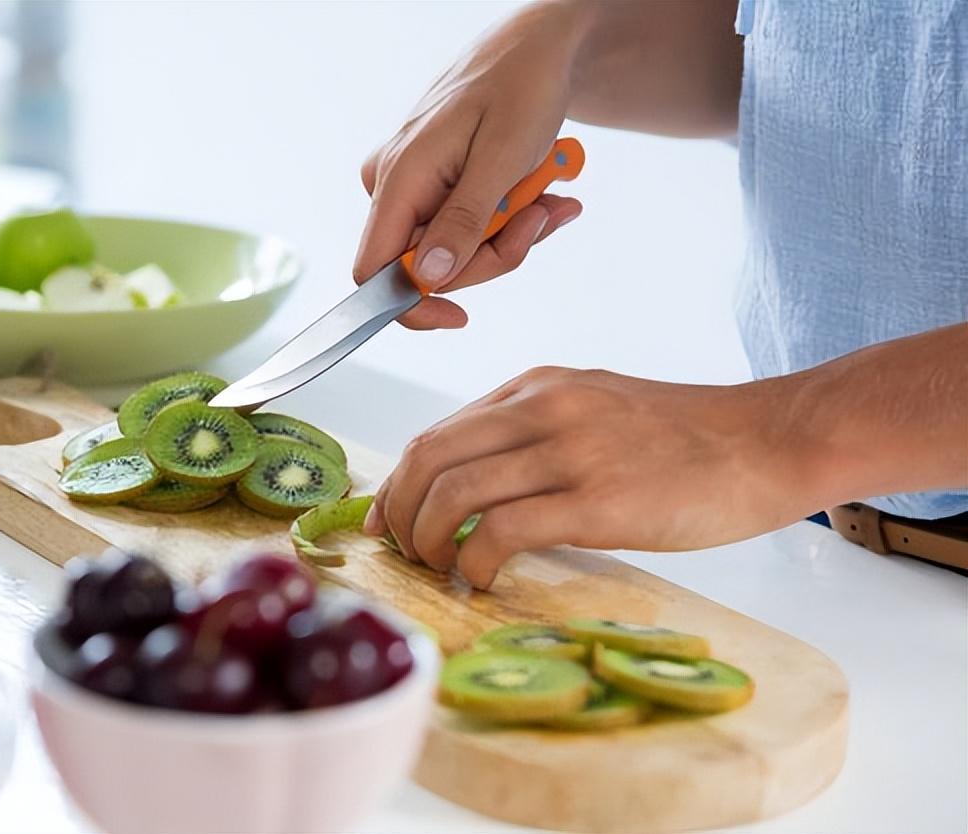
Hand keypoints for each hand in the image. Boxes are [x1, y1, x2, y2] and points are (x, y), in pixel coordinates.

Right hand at [353, 2, 593, 329]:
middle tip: (540, 218)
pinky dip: (507, 219)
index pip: (375, 273)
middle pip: (429, 267)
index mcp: (399, 180)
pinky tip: (540, 195)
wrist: (537, 48)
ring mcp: (413, 186)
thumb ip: (464, 222)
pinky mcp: (434, 186)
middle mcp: (394, 186)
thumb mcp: (502, 159)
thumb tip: (429, 279)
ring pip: (454, 250)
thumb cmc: (521, 88)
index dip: (413, 305)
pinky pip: (465, 226)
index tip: (460, 316)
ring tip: (549, 198)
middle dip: (492, 254)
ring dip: (509, 234)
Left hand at [363, 367, 817, 587]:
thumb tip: (477, 480)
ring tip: (438, 570)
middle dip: (399, 513)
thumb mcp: (596, 406)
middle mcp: (542, 408)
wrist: (768, 442)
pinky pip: (502, 531)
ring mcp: (569, 451)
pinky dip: (475, 562)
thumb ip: (535, 431)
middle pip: (429, 459)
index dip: (399, 483)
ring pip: (454, 494)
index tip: (387, 520)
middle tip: (401, 553)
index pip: (437, 433)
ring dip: (428, 542)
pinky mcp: (597, 501)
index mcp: (536, 387)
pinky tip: (484, 580)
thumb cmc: (688, 437)